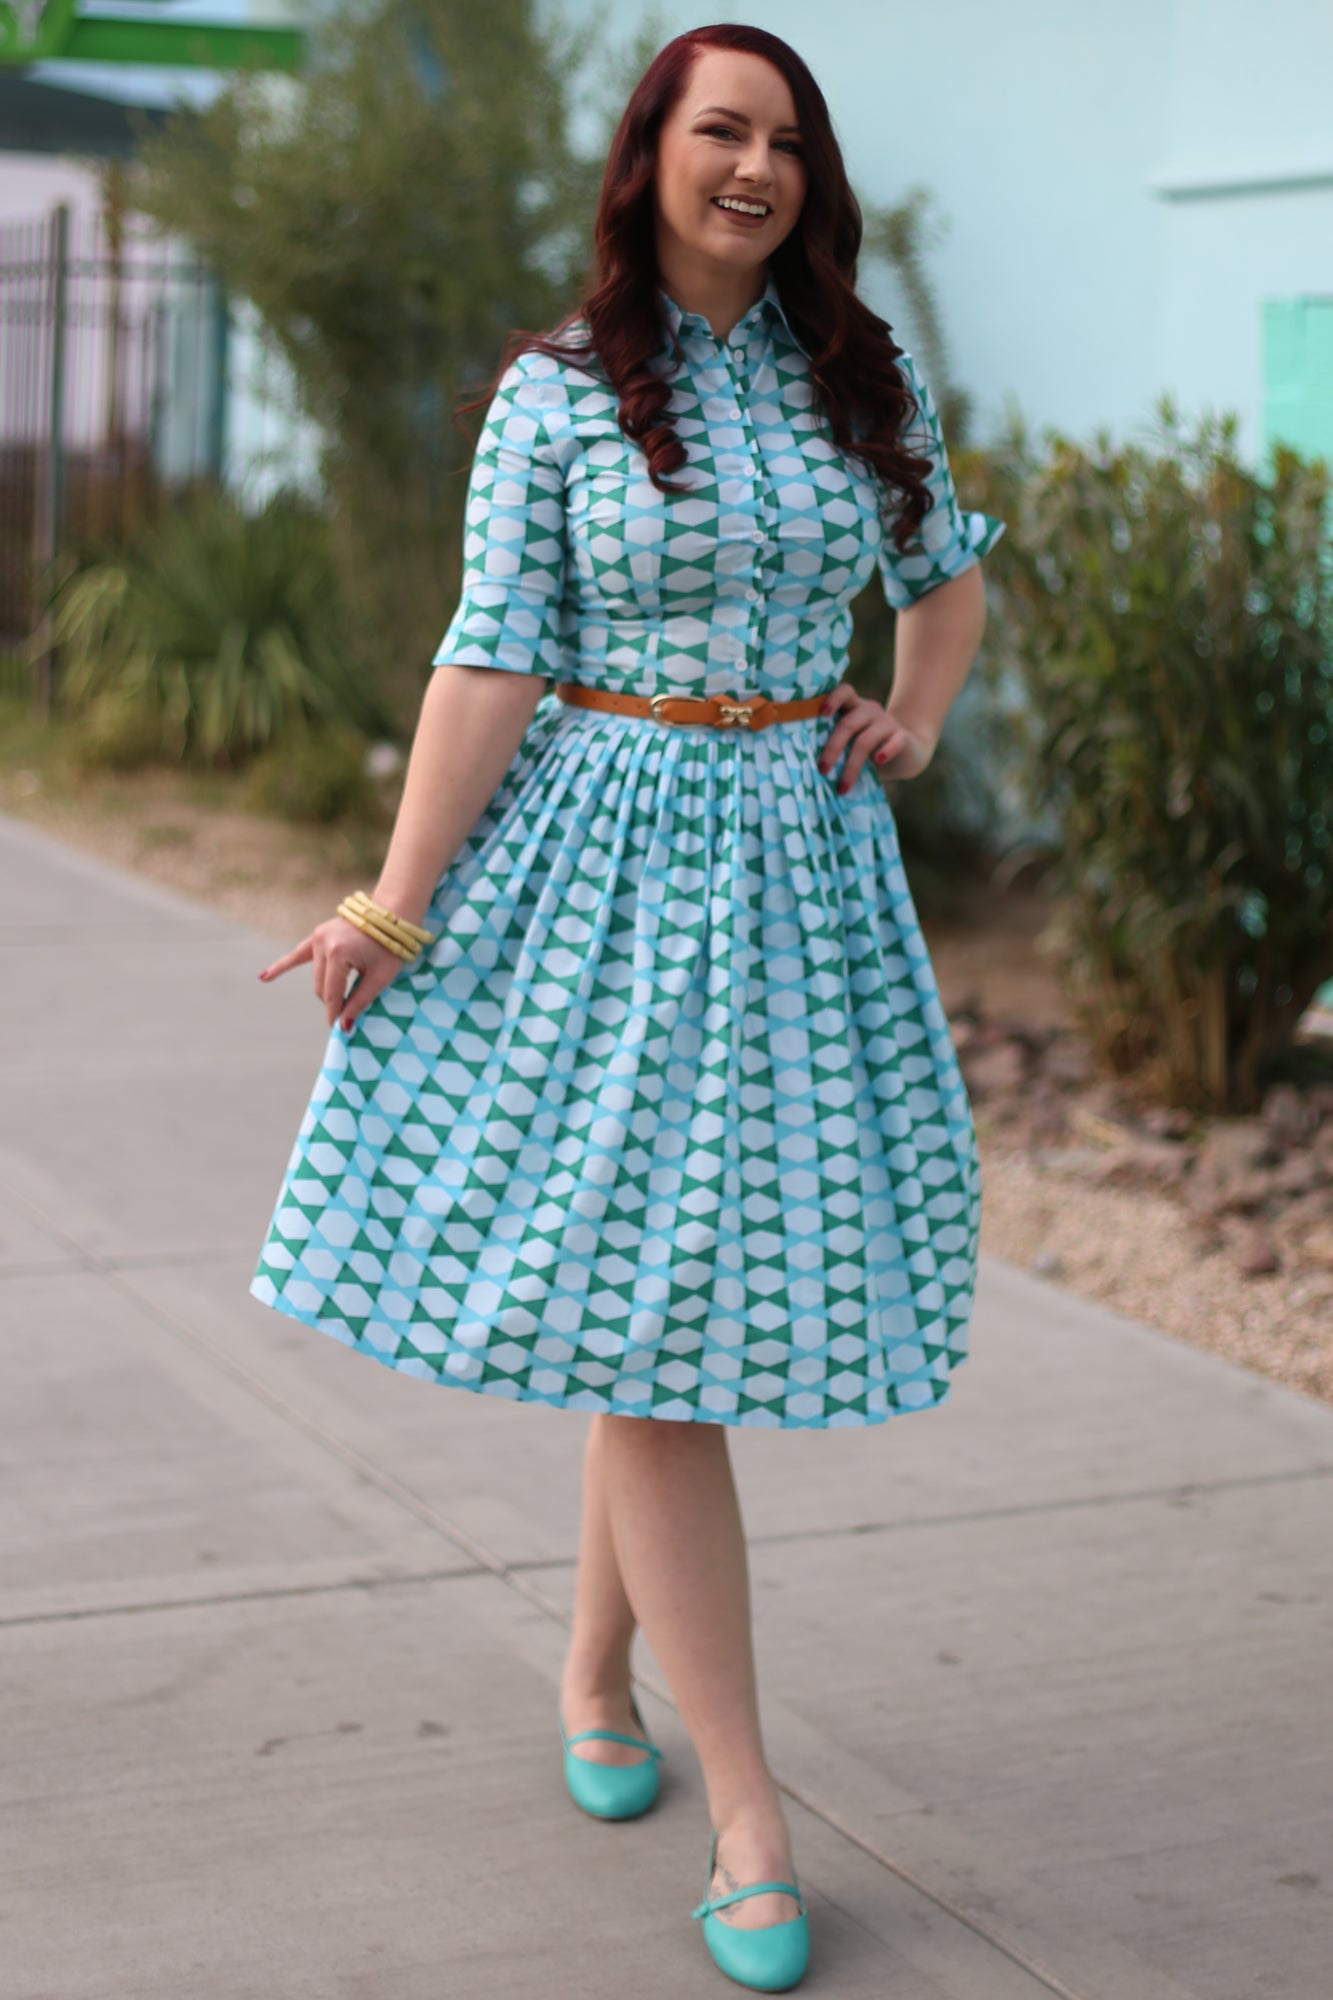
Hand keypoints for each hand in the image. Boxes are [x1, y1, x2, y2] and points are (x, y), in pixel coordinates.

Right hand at [257, 914, 405, 1031]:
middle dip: (333, 1001)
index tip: (338, 1030)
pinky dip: (282, 966)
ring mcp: (318, 937)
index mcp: (339, 954)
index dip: (335, 1014)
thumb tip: (343, 1027)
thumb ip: (360, 1001)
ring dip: (327, 989)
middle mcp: (323, 944)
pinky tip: (263, 977)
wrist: (392, 916)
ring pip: (315, 976)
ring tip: (341, 998)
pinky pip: (297, 955)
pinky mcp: (317, 935)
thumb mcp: (380, 977)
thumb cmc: (390, 947)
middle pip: (321, 987)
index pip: (332, 994)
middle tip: (349, 1012)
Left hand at [817, 683, 936, 789]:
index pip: (844, 692)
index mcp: (854, 707)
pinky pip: (895, 742)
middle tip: (823, 769)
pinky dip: (886, 751)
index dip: (832, 699)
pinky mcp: (903, 737)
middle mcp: (870, 710)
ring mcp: (888, 722)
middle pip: (848, 724)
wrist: (908, 753)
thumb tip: (806, 764)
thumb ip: (834, 745)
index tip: (822, 713)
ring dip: (851, 765)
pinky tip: (878, 761)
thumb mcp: (850, 743)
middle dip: (832, 748)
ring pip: (865, 740)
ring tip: (842, 787)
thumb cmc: (869, 749)